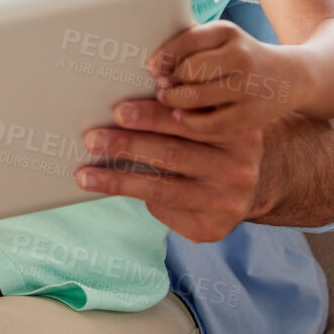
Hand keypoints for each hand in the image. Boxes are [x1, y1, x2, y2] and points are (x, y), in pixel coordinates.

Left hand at [78, 97, 263, 243]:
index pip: (187, 121)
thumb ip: (179, 110)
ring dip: (117, 181)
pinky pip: (166, 210)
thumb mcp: (208, 121)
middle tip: (92, 139)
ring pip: (162, 188)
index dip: (150, 116)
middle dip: (127, 145)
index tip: (117, 112)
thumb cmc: (212, 144)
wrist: (247, 187)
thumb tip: (125, 105)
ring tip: (85, 174)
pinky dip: (139, 199)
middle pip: (172, 153)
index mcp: (238, 131)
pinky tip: (115, 190)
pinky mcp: (213, 227)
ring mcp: (227, 202)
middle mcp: (239, 168)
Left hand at [150, 22, 301, 133]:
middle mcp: (241, 57)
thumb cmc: (240, 57)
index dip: (164, 55)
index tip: (151, 66)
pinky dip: (190, 121)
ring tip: (167, 99)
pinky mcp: (251, 115)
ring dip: (174, 100)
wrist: (289, 78)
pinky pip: (210, 123)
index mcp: (227, 32)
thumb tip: (151, 52)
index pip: (188, 40)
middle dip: (170, 81)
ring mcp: (248, 87)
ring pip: (197, 97)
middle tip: (161, 86)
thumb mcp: (221, 40)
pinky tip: (181, 116)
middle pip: (190, 71)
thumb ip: (190, 41)